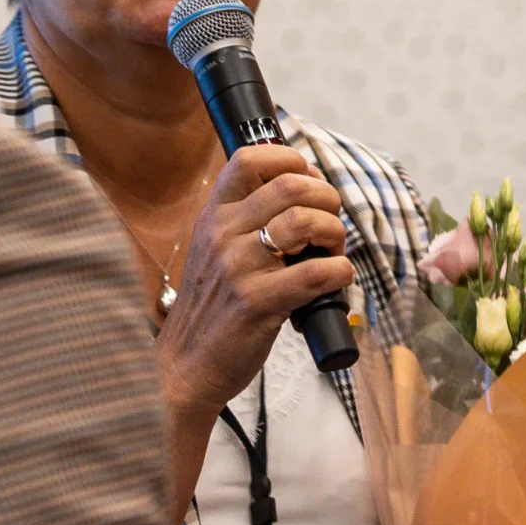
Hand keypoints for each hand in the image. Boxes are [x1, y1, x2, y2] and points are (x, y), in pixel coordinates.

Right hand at [155, 144, 351, 424]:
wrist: (185, 366)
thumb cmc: (211, 307)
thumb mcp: (212, 251)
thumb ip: (244, 220)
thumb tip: (300, 186)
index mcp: (213, 217)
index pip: (249, 159)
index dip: (290, 160)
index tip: (308, 179)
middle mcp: (223, 235)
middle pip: (291, 185)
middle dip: (327, 198)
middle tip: (330, 223)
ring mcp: (240, 269)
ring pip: (307, 222)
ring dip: (335, 233)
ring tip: (333, 252)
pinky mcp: (258, 303)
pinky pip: (316, 273)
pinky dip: (340, 272)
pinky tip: (337, 279)